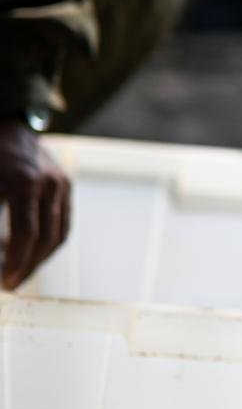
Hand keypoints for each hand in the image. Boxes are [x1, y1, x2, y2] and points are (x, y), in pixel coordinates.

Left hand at [0, 119, 70, 289]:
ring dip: (40, 257)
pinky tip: (26, 250)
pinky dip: (46, 241)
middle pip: (48, 237)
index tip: (7, 283)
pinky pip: (62, 222)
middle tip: (11, 284)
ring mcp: (63, 184)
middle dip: (29, 265)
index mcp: (27, 181)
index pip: (27, 232)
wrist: (8, 124)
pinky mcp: (66, 186)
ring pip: (60, 233)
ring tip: (19, 272)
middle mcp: (52, 183)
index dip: (16, 260)